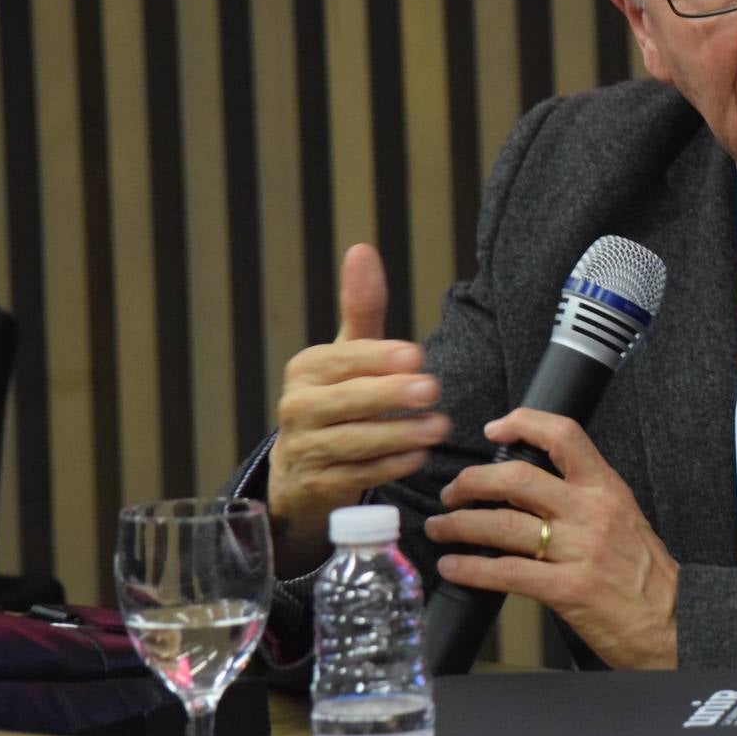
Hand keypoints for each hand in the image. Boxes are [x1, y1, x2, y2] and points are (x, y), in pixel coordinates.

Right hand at [268, 245, 448, 573]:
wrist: (301, 467)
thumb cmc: (336, 399)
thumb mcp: (349, 352)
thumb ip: (362, 306)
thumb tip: (363, 249)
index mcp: (307, 369)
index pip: (342, 359)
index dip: (378, 358)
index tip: (416, 355)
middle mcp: (298, 408)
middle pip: (346, 402)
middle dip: (391, 396)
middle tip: (432, 390)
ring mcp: (305, 450)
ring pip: (353, 442)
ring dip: (398, 436)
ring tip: (437, 427)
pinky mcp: (317, 486)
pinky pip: (355, 477)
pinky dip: (388, 468)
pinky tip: (417, 457)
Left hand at [424, 409, 679, 668]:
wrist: (674, 621)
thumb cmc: (645, 575)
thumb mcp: (623, 518)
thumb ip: (583, 499)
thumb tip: (532, 488)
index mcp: (607, 488)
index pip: (564, 436)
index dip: (523, 423)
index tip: (494, 429)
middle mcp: (591, 512)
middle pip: (517, 478)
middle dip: (471, 482)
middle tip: (452, 492)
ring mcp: (579, 550)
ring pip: (502, 524)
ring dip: (460, 525)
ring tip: (441, 528)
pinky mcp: (567, 589)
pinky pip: (505, 572)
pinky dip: (471, 568)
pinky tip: (455, 566)